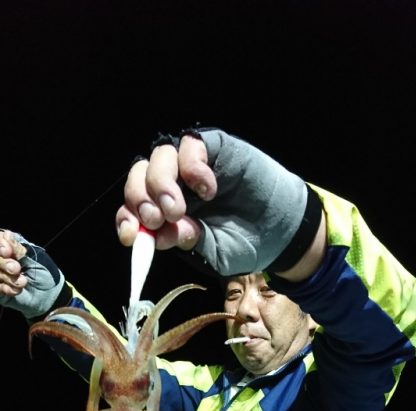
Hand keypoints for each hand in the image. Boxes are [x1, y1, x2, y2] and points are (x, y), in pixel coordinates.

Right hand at [0, 231, 66, 319]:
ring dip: (6, 278)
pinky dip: (4, 289)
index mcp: (8, 247)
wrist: (50, 296)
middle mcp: (1, 260)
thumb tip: (6, 234)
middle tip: (17, 269)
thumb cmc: (45, 272)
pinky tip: (16, 291)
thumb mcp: (35, 257)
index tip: (8, 252)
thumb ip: (19, 248)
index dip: (0, 245)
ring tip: (23, 282)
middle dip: (3, 263)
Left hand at [116, 129, 320, 276]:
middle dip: (141, 200)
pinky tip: (208, 189)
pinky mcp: (214, 148)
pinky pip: (190, 145)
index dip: (127, 220)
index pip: (133, 209)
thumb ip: (184, 241)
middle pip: (139, 179)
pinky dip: (192, 167)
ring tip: (179, 209)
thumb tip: (158, 234)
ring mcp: (191, 164)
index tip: (131, 236)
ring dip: (162, 184)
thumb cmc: (243, 242)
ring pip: (158, 157)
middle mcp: (173, 185)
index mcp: (165, 213)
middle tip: (159, 219)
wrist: (280, 232)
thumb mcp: (209, 251)